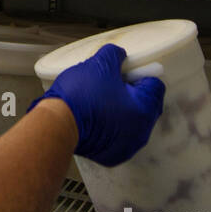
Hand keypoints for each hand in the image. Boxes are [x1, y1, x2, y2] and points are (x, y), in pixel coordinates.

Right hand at [29, 44, 165, 167]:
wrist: (55, 126)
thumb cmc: (79, 97)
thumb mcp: (99, 64)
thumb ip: (115, 55)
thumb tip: (118, 55)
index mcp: (144, 110)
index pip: (155, 86)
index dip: (140, 74)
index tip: (126, 71)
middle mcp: (140, 133)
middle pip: (145, 105)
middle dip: (132, 93)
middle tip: (111, 84)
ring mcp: (126, 147)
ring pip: (132, 123)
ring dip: (122, 111)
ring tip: (101, 100)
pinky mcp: (111, 156)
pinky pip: (118, 137)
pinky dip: (111, 127)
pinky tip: (96, 117)